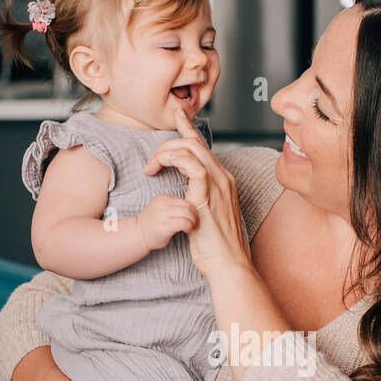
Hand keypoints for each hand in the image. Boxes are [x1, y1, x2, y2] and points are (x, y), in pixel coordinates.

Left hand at [143, 108, 251, 277]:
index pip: (203, 147)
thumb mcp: (206, 217)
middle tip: (152, 162)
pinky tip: (163, 167)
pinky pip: (194, 168)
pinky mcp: (208, 199)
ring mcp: (217, 187)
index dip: (189, 129)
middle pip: (195, 143)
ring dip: (166, 152)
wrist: (228, 265)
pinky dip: (176, 161)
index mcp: (223, 181)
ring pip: (192, 149)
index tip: (177, 115)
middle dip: (168, 143)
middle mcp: (222, 179)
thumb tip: (186, 197)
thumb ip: (198, 201)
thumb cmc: (215, 247)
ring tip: (152, 167)